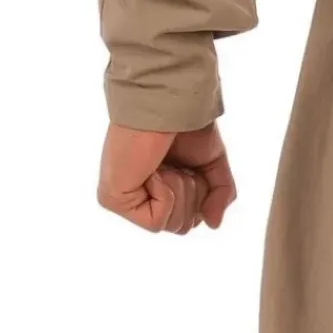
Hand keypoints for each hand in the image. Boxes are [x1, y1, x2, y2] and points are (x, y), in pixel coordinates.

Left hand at [97, 123, 236, 235]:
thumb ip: (220, 196)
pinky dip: (165, 194)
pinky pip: (156, 222)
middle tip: (178, 164)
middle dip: (193, 194)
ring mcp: (125, 198)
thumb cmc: (186, 126)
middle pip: (184, 226)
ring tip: (163, 164)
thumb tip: (213, 224)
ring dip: (180, 190)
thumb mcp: (213, 164)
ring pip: (173, 226)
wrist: (168, 106)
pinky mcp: (112, 199)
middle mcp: (140, 195)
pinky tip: (152, 171)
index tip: (191, 163)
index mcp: (160, 188)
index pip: (191, 218)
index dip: (203, 194)